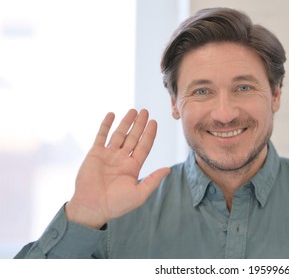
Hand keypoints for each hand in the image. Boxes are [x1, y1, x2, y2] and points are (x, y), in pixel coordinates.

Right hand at [65, 109, 169, 228]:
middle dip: (139, 124)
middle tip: (145, 111)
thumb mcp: (139, 194)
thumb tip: (168, 169)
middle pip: (133, 137)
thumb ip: (153, 180)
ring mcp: (108, 155)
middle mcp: (122, 159)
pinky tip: (112, 114)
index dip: (149, 134)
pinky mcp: (95, 153)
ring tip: (133, 110)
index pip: (144, 146)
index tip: (154, 122)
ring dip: (126, 122)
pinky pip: (101, 136)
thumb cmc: (116, 204)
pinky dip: (106, 125)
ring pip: (119, 134)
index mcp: (133, 167)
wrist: (92, 207)